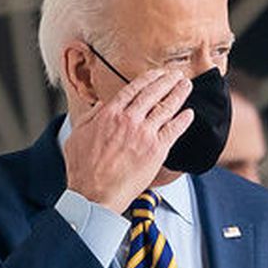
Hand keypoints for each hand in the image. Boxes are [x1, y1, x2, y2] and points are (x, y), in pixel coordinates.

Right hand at [64, 66, 192, 212]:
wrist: (94, 193)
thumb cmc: (83, 169)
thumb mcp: (78, 134)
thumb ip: (91, 116)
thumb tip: (102, 105)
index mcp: (109, 113)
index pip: (133, 89)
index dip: (148, 79)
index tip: (157, 74)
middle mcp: (129, 120)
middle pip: (153, 94)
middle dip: (167, 81)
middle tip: (176, 75)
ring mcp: (144, 134)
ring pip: (166, 108)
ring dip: (178, 94)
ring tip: (186, 86)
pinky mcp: (156, 150)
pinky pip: (174, 130)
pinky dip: (183, 120)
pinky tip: (190, 113)